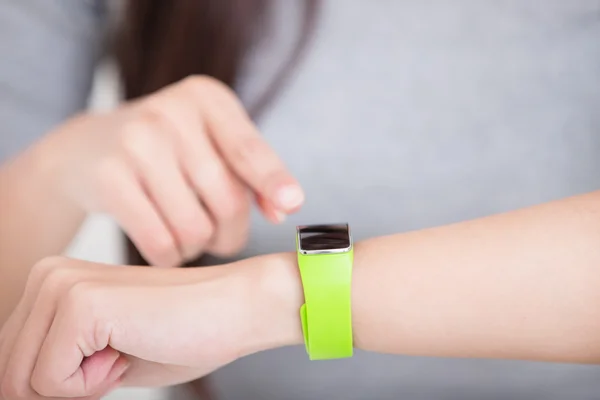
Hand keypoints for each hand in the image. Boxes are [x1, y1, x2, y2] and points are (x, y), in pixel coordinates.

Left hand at [0, 255, 301, 398]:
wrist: (235, 308)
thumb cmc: (183, 333)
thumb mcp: (101, 359)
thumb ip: (55, 370)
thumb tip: (15, 393)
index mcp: (52, 283)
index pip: (12, 363)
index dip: (63, 384)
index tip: (112, 359)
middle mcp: (47, 275)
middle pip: (11, 374)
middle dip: (67, 387)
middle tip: (121, 356)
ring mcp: (60, 285)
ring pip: (24, 382)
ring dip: (80, 386)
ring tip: (127, 348)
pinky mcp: (79, 303)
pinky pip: (51, 381)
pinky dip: (93, 384)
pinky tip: (130, 347)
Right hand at [44, 75, 303, 266]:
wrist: (86, 148)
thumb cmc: (167, 150)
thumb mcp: (210, 142)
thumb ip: (250, 170)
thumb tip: (285, 208)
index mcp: (207, 98)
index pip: (248, 148)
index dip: (272, 179)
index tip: (293, 202)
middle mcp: (171, 113)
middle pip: (227, 199)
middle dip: (230, 233)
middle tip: (220, 237)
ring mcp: (135, 143)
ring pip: (194, 227)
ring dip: (198, 247)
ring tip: (188, 235)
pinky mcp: (108, 178)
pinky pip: (159, 242)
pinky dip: (170, 257)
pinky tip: (165, 246)